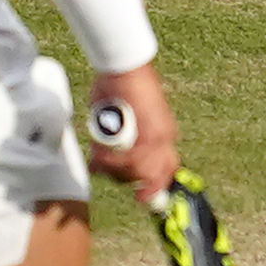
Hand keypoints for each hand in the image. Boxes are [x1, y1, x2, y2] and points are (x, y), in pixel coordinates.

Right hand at [86, 61, 178, 202]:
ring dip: (113, 168)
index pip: (167, 169)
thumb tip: (103, 159)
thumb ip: (121, 139)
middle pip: (152, 176)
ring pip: (136, 171)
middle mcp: (166, 138)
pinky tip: (99, 154)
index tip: (141, 197)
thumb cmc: (119, 86)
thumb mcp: (123, 116)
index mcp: (164, 134)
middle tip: (106, 169)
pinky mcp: (148, 136)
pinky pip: (126, 161)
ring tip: (100, 155)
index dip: (154, 186)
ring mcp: (159, 138)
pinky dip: (108, 161)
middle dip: (126, 178)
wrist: (124, 67)